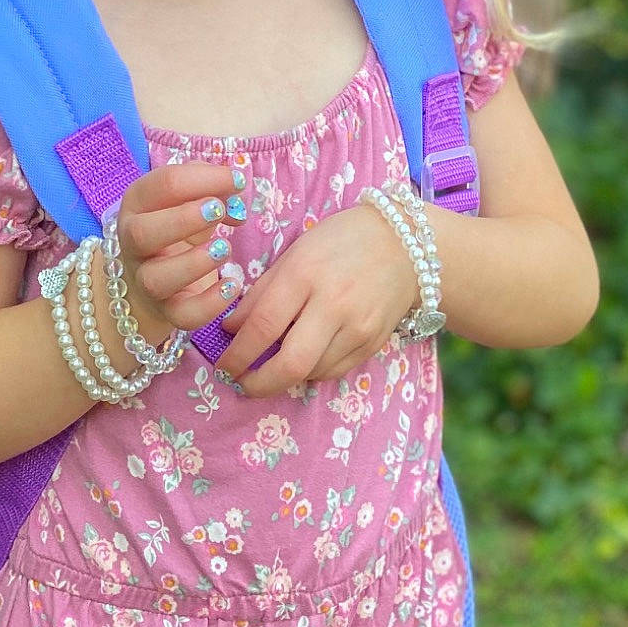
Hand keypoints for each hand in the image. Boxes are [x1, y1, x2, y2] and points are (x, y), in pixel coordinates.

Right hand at [112, 160, 247, 344]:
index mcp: (138, 204)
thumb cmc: (177, 229)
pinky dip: (210, 304)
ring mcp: (145, 280)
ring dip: (195, 263)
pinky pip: (182, 315)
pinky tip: (232, 286)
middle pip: (142, 233)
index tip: (237, 181)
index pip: (162, 185)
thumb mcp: (187, 199)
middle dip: (183, 219)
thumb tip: (234, 185)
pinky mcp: (166, 310)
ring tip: (225, 249)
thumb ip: (209, 185)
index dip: (204, 179)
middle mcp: (133, 242)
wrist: (153, 281)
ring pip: (156, 279)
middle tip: (218, 211)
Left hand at [212, 205, 420, 397]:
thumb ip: (261, 293)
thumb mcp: (294, 254)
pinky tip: (302, 360)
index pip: (263, 326)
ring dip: (284, 377)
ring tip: (269, 367)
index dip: (237, 353)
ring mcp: (358, 327)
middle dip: (258, 383)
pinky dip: (311, 371)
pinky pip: (334, 371)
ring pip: (312, 372)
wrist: (404, 244)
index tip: (223, 364)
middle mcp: (334, 304)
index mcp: (305, 274)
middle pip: (291, 363)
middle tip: (241, 384)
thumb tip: (231, 329)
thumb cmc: (339, 242)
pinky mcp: (374, 343)